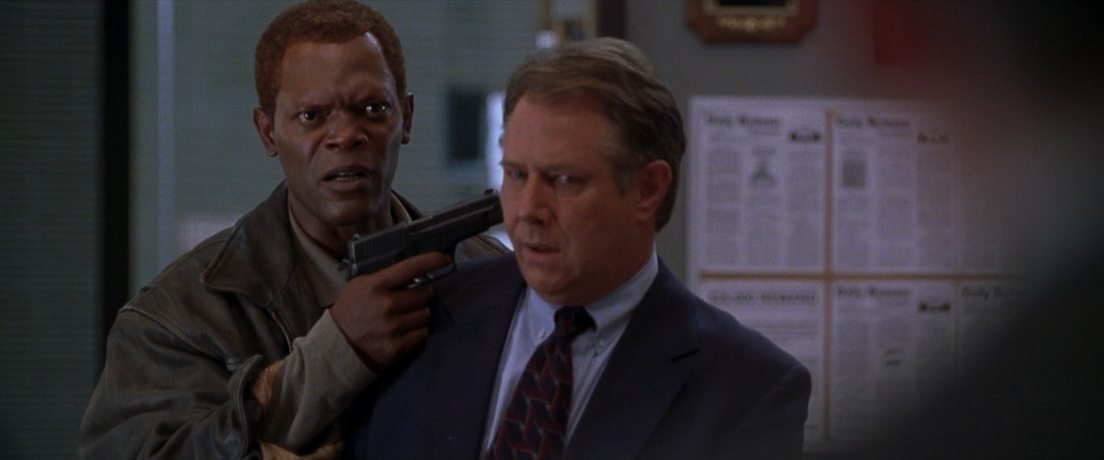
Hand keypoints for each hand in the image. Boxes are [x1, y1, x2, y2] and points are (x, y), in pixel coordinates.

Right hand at [329, 252, 449, 371]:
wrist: (335, 348)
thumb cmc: (349, 312)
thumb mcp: (360, 286)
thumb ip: (385, 278)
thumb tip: (414, 271)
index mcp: (376, 285)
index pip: (411, 267)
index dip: (432, 260)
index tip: (445, 258)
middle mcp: (387, 305)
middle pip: (425, 294)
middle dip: (421, 296)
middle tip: (410, 300)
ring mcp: (393, 327)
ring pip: (426, 315)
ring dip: (419, 315)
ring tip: (405, 318)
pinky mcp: (397, 347)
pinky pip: (422, 334)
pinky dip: (417, 333)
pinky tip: (404, 332)